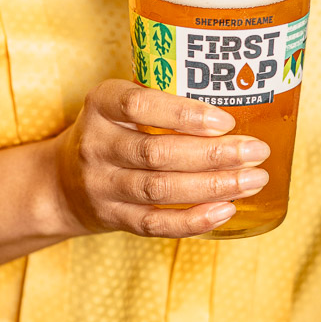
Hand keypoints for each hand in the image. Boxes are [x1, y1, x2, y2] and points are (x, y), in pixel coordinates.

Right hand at [52, 79, 269, 238]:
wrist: (63, 181)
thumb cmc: (114, 133)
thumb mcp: (123, 105)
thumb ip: (166, 100)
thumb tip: (242, 97)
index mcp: (101, 104)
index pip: (139, 105)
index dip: (184, 114)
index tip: (226, 121)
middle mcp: (97, 144)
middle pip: (157, 152)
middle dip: (213, 154)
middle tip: (257, 152)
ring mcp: (102, 185)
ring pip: (160, 190)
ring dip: (212, 186)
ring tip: (253, 180)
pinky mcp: (113, 218)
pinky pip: (155, 224)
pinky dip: (193, 220)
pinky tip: (225, 210)